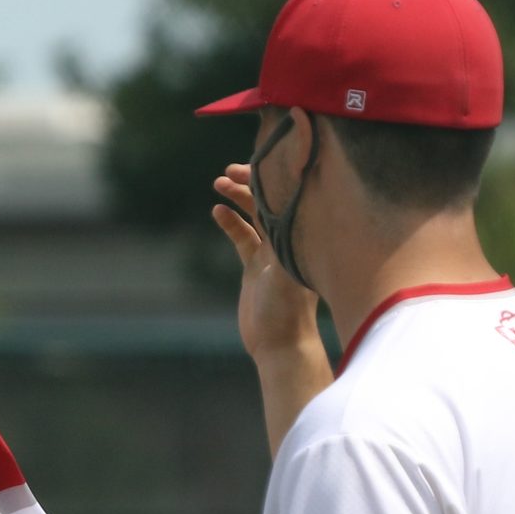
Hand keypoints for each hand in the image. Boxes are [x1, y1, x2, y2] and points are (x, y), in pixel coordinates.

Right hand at [211, 164, 323, 364]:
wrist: (280, 345)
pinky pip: (242, 237)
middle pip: (269, 201)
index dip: (264, 179)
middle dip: (248, 183)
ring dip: (237, 198)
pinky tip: (216, 212)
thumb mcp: (284, 276)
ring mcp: (271, 253)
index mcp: (298, 239)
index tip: (242, 168)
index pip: (283, 199)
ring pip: (254, 215)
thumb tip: (278, 212)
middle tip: (226, 173)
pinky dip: (230, 223)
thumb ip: (281, 246)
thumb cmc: (288, 313)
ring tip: (217, 185)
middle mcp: (287, 241)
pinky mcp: (256, 268)